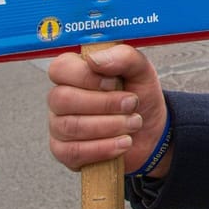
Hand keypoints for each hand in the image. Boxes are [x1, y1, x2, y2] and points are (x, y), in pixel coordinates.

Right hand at [47, 44, 170, 175]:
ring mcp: (59, 125)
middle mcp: (60, 98)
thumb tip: (95, 59)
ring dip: (109, 126)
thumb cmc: (139, 96)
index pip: (60, 68)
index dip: (86, 76)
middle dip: (104, 104)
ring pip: (70, 126)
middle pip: (62, 99)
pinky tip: (123, 142)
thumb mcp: (141, 71)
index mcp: (74, 72)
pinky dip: (104, 148)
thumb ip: (123, 57)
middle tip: (132, 105)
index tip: (113, 83)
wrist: (150, 131)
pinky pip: (73, 151)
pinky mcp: (64, 151)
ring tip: (134, 123)